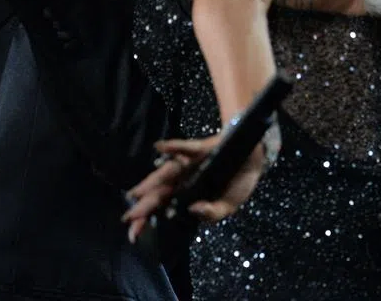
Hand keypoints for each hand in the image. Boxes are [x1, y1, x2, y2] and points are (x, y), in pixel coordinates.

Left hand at [121, 135, 264, 242]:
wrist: (252, 157)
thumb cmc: (236, 183)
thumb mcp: (229, 205)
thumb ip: (213, 213)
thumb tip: (193, 211)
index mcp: (186, 195)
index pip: (163, 209)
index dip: (148, 220)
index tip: (133, 234)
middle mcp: (183, 180)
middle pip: (159, 193)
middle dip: (144, 206)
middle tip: (128, 217)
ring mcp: (189, 164)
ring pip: (167, 173)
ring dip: (152, 181)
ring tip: (136, 193)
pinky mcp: (199, 149)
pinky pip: (185, 148)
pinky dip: (173, 147)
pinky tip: (158, 147)